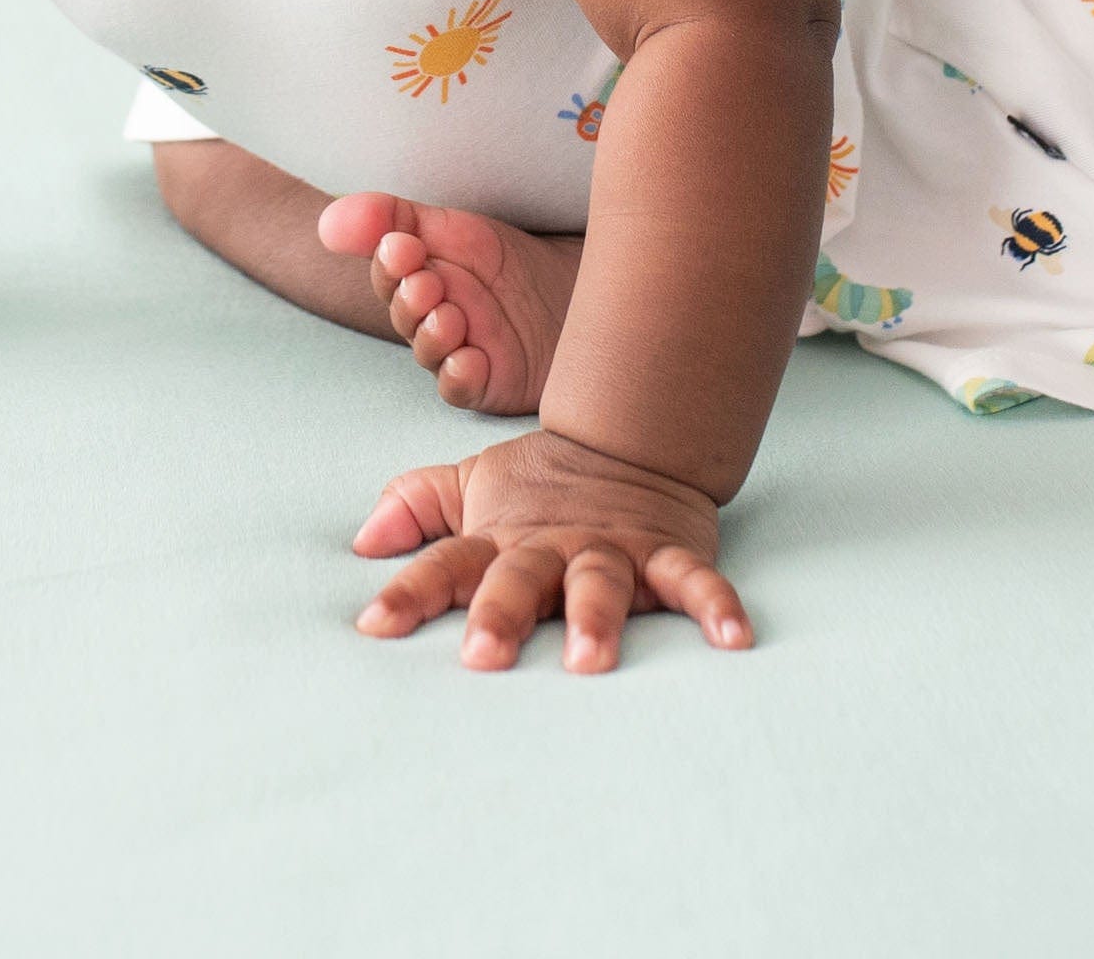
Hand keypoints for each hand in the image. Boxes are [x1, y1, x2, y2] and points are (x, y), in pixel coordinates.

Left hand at [350, 429, 750, 672]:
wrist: (631, 434)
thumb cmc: (542, 483)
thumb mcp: (475, 486)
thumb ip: (419, 506)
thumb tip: (361, 539)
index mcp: (502, 537)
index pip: (446, 563)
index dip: (409, 592)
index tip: (372, 626)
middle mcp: (553, 546)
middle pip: (520, 578)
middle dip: (501, 614)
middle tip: (482, 657)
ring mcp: (612, 549)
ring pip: (601, 582)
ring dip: (596, 617)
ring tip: (589, 660)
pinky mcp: (668, 552)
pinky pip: (691, 581)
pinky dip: (714, 606)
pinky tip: (732, 640)